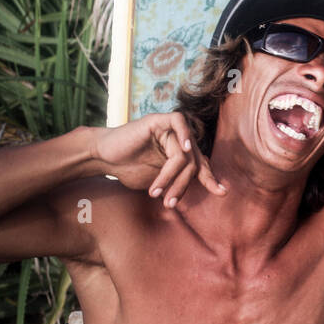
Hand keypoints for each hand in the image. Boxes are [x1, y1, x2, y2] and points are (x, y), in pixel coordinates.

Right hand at [92, 113, 225, 207]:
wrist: (102, 158)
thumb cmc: (128, 170)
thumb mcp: (159, 182)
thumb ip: (178, 182)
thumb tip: (199, 194)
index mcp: (180, 154)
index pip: (201, 166)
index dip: (212, 179)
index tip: (222, 193)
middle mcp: (178, 140)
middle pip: (194, 162)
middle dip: (183, 185)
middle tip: (170, 203)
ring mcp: (169, 129)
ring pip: (183, 153)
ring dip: (170, 176)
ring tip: (155, 192)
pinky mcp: (157, 120)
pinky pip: (178, 121)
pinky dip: (184, 133)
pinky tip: (183, 148)